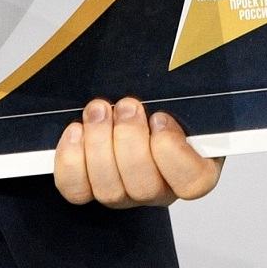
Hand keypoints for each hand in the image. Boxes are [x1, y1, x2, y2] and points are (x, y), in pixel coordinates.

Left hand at [51, 96, 219, 207]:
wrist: (133, 105)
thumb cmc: (164, 101)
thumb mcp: (183, 95)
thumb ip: (183, 96)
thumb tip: (180, 73)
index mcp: (195, 169)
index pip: (192, 182)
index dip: (172, 153)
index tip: (160, 118)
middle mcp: (160, 189)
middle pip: (144, 187)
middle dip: (129, 140)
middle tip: (127, 105)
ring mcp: (125, 194)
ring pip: (108, 189)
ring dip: (99, 144)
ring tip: (98, 110)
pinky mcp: (92, 189)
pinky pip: (76, 189)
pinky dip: (72, 160)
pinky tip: (76, 131)